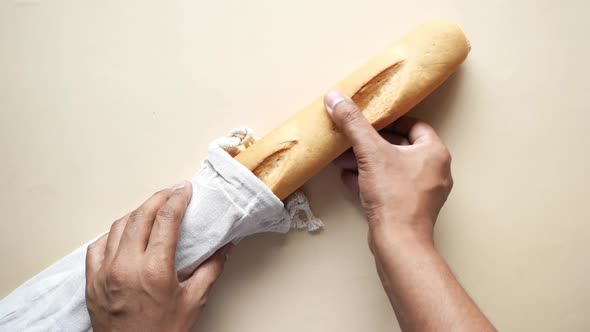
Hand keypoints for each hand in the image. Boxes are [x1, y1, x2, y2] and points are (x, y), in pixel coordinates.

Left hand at [85, 181, 232, 331]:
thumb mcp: (194, 302)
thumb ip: (211, 269)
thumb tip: (225, 248)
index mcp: (154, 270)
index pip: (166, 219)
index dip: (177, 199)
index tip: (185, 189)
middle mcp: (125, 266)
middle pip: (141, 215)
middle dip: (158, 198)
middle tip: (172, 192)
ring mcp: (105, 273)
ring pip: (118, 226)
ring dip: (137, 212)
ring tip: (152, 209)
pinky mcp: (92, 281)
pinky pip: (98, 245)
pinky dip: (113, 234)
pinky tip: (124, 234)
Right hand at [324, 91, 452, 249]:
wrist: (398, 241)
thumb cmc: (394, 195)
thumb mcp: (370, 152)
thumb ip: (353, 123)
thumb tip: (335, 97)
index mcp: (434, 152)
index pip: (413, 125)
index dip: (389, 121)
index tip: (369, 121)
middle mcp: (435, 170)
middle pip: (400, 147)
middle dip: (371, 144)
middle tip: (350, 142)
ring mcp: (425, 192)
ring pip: (393, 168)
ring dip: (368, 163)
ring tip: (343, 161)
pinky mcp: (412, 208)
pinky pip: (391, 187)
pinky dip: (371, 181)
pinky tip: (350, 180)